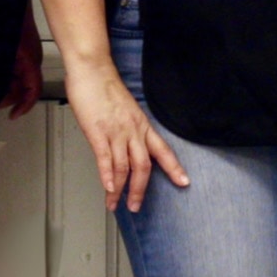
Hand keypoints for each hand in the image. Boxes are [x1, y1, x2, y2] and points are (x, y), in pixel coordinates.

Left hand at [2, 5, 44, 119]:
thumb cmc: (8, 17)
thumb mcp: (5, 51)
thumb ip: (4, 75)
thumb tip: (1, 95)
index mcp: (30, 60)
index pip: (33, 90)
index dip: (23, 106)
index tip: (13, 115)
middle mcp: (31, 58)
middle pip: (24, 86)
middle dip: (8, 95)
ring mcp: (26, 53)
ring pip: (17, 77)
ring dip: (4, 83)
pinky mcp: (19, 48)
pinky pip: (14, 66)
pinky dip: (2, 73)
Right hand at [68, 67, 189, 212]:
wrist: (93, 70)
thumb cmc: (105, 88)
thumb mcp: (125, 110)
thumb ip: (128, 128)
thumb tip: (125, 145)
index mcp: (142, 125)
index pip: (163, 150)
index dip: (174, 168)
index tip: (184, 182)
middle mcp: (133, 130)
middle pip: (144, 166)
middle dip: (140, 190)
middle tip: (136, 206)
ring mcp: (116, 132)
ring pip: (125, 167)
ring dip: (120, 189)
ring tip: (115, 204)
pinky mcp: (98, 132)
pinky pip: (106, 158)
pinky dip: (107, 176)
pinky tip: (108, 188)